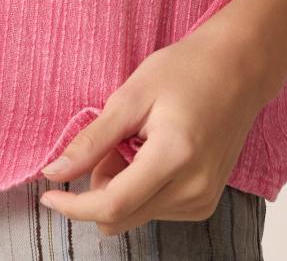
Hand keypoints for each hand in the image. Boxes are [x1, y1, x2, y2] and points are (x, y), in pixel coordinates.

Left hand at [37, 21, 271, 235]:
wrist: (238, 69)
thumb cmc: (185, 71)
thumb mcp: (131, 95)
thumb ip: (92, 140)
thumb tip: (53, 173)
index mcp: (174, 157)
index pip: (113, 204)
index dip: (74, 206)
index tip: (47, 194)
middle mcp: (193, 189)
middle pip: (121, 217)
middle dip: (99, 188)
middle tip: (110, 143)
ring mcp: (203, 200)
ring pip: (135, 215)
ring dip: (122, 186)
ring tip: (139, 140)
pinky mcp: (205, 203)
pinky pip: (155, 210)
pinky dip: (142, 188)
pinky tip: (153, 152)